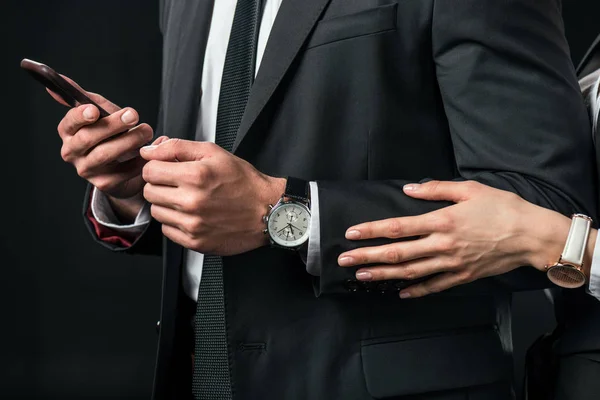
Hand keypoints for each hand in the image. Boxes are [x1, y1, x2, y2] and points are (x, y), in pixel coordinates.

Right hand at [51, 76, 153, 217]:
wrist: (123, 168)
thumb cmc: (112, 135)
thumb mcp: (102, 114)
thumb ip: (87, 98)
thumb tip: (62, 78)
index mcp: (69, 132)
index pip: (69, 123)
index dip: (80, 116)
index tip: (95, 110)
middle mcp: (72, 153)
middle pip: (88, 138)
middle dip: (113, 125)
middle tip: (134, 114)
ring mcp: (87, 170)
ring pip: (105, 154)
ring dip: (128, 140)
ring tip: (146, 131)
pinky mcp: (105, 185)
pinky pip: (123, 171)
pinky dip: (140, 159)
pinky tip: (150, 152)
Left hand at [140, 139, 285, 254]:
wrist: (267, 211)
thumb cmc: (244, 182)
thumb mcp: (214, 153)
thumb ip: (177, 147)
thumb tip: (148, 151)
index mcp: (195, 176)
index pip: (149, 170)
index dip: (156, 167)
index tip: (167, 169)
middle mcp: (191, 202)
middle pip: (149, 191)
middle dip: (160, 185)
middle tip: (179, 184)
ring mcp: (192, 224)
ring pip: (156, 212)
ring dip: (166, 204)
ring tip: (187, 199)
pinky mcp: (195, 242)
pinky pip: (167, 230)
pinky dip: (175, 222)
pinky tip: (192, 215)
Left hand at [337, 180, 570, 297]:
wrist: (531, 235)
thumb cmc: (502, 208)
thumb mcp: (469, 189)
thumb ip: (436, 189)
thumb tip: (408, 189)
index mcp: (441, 221)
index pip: (398, 227)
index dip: (372, 230)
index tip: (352, 233)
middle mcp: (442, 244)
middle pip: (397, 253)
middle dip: (367, 257)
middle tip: (344, 261)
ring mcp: (451, 263)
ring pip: (411, 272)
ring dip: (384, 274)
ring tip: (362, 277)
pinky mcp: (463, 276)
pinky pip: (435, 286)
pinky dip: (416, 291)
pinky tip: (400, 293)